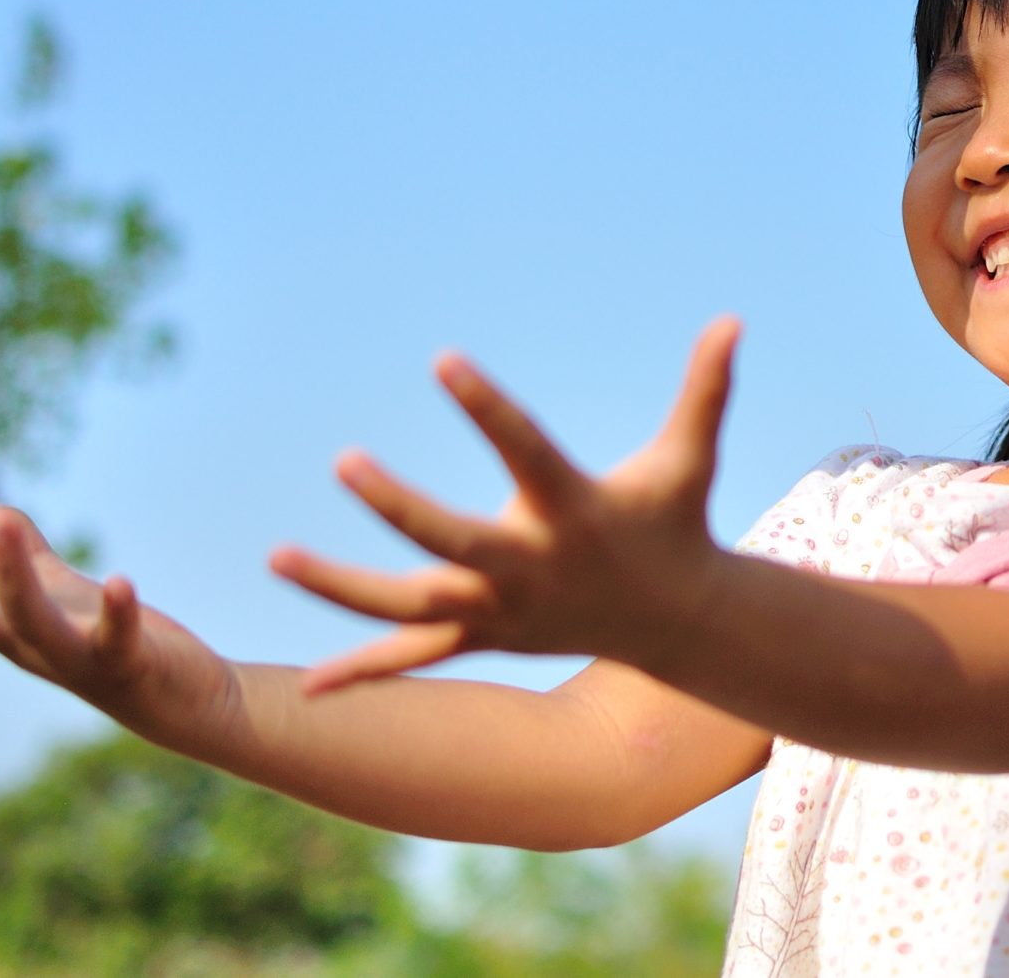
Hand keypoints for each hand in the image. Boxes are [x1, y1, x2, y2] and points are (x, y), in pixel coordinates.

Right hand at [0, 459, 239, 746]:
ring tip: (0, 513)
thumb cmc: (123, 647)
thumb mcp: (69, 595)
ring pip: (24, 618)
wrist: (189, 706)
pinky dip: (116, 612)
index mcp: (11, 617)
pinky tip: (122, 581)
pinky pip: (115, 640)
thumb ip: (33, 559)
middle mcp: (28, 640)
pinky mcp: (126, 665)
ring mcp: (72, 657)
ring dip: (10, 569)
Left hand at [269, 316, 741, 695]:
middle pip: (453, 542)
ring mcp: (502, 612)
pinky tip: (304, 689)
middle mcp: (531, 567)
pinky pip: (413, 659)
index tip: (443, 359)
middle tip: (344, 461)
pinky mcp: (484, 638)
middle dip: (398, 508)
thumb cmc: (673, 520)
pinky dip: (361, 672)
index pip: (523, 451)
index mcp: (573, 512)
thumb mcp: (689, 456)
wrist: (675, 622)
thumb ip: (705, 389)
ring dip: (340, 589)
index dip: (487, 406)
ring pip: (409, 607)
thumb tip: (732, 319)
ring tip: (275, 558)